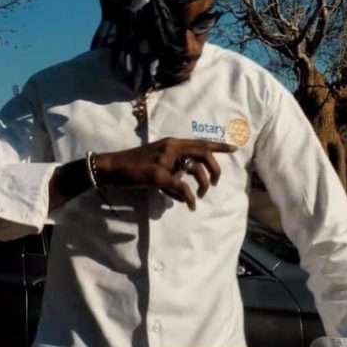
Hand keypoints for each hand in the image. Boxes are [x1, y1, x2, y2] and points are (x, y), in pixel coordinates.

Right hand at [94, 138, 236, 210]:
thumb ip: (173, 169)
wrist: (112, 167)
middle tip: (215, 183)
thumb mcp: (156, 162)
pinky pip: (182, 187)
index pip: (199, 141)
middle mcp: (171, 147)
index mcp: (171, 143)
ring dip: (202, 184)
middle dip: (215, 169)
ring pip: (195, 170)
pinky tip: (190, 205)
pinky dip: (189, 197)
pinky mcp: (159, 174)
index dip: (218, 145)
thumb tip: (186, 188)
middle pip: (204, 153)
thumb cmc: (133, 166)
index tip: (234, 148)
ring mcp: (165, 160)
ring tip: (199, 196)